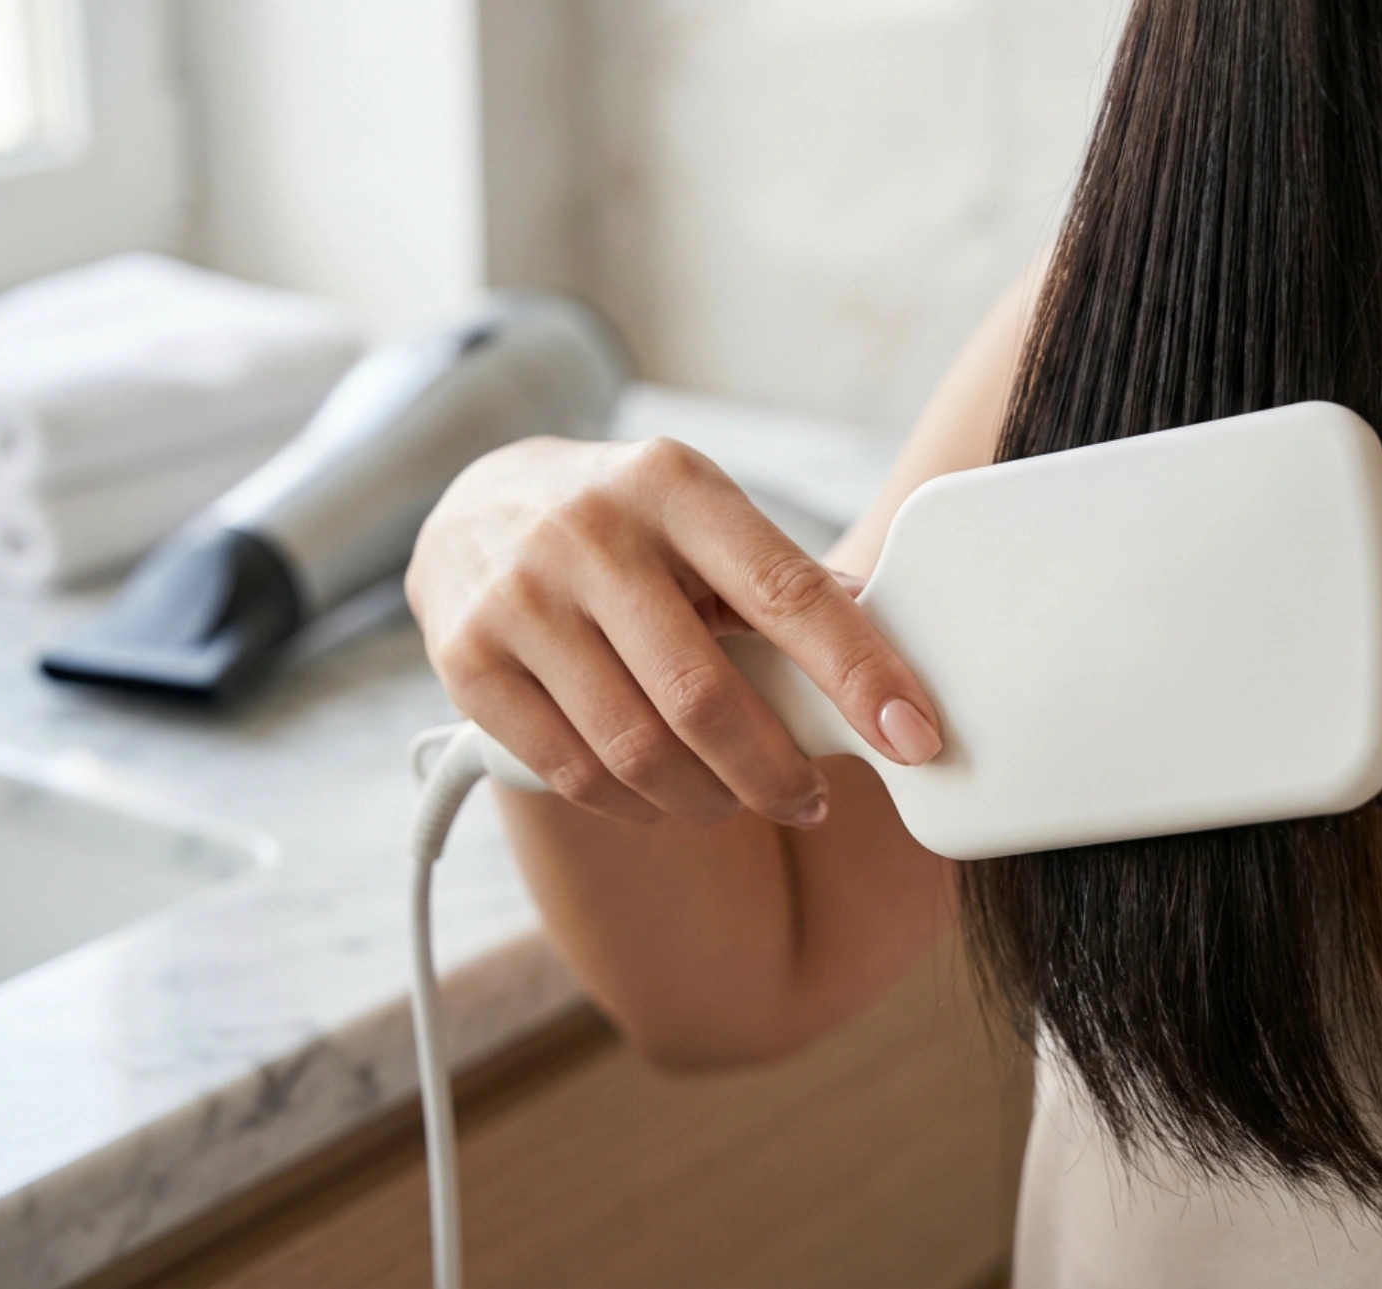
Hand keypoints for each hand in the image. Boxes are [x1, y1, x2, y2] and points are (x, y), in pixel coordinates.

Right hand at [406, 436, 942, 828]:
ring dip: (711, 801)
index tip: (914, 736)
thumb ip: (779, 579)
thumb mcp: (699, 515)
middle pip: (704, 696)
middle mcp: (590, 533)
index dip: (858, 672)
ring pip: (638, 750)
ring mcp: (520, 598)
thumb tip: (889, 652)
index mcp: (673, 484)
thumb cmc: (622, 524)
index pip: (785, 590)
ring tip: (740, 801)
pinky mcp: (467, 662)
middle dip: (776, 771)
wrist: (472, 507)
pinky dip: (638, 808)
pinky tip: (667, 800)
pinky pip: (574, 775)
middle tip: (810, 799)